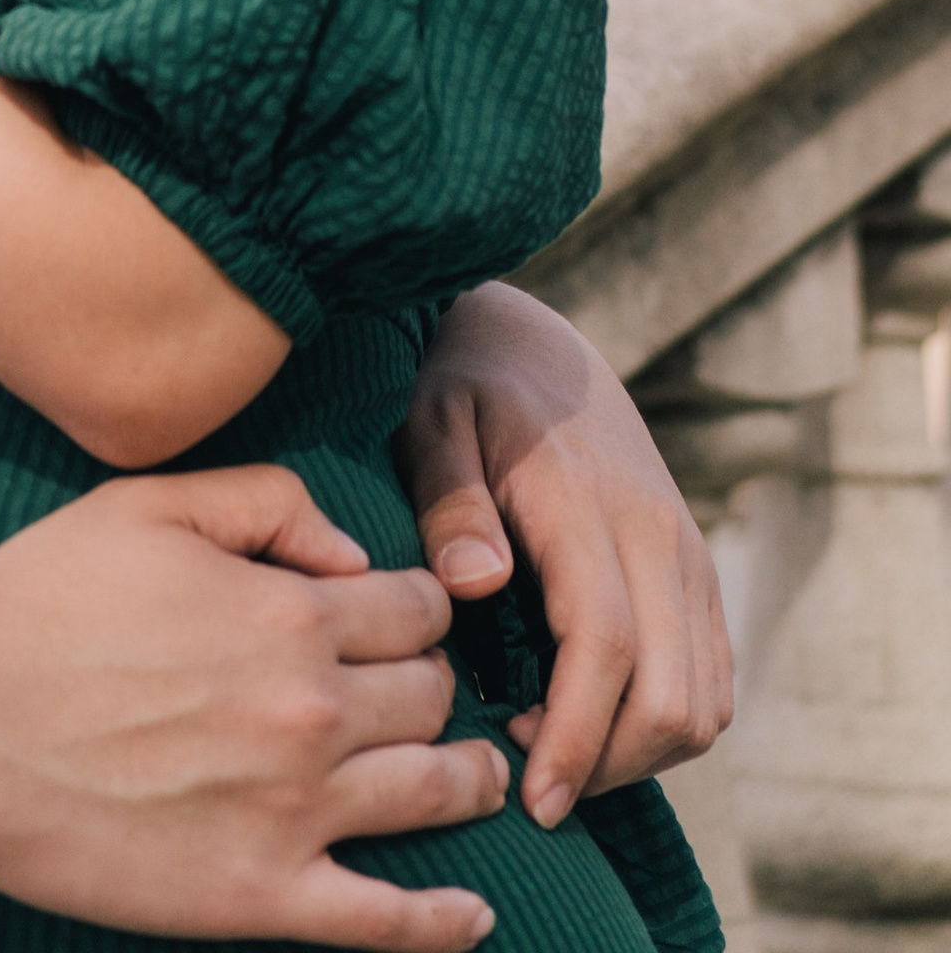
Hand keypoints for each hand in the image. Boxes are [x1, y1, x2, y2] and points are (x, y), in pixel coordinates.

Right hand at [0, 469, 504, 941]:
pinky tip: (473, 917)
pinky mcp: (260, 896)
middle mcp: (312, 711)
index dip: (420, 608)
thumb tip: (350, 552)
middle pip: (433, 698)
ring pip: (433, 794)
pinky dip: (444, 923)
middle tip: (428, 695)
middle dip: (438, 688)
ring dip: (469, 782)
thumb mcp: (146, 504)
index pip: (415, 610)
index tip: (409, 620)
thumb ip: (264, 501)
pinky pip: (387, 921)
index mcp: (289, 613)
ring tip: (477, 781)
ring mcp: (294, 811)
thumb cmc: (38, 601)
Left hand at [398, 281, 731, 826]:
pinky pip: (712, 682)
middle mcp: (659, 537)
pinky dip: (666, 725)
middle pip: (672, 696)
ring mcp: (690, 558)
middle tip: (530, 784)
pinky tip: (592, 722)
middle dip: (608, 766)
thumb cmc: (466, 390)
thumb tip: (474, 584)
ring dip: (640, 755)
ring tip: (555, 754)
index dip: (577, 736)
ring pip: (706, 704)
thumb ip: (449, 502)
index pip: (606, 647)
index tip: (532, 798)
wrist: (540, 346)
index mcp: (588, 504)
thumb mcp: (432, 424)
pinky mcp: (699, 577)